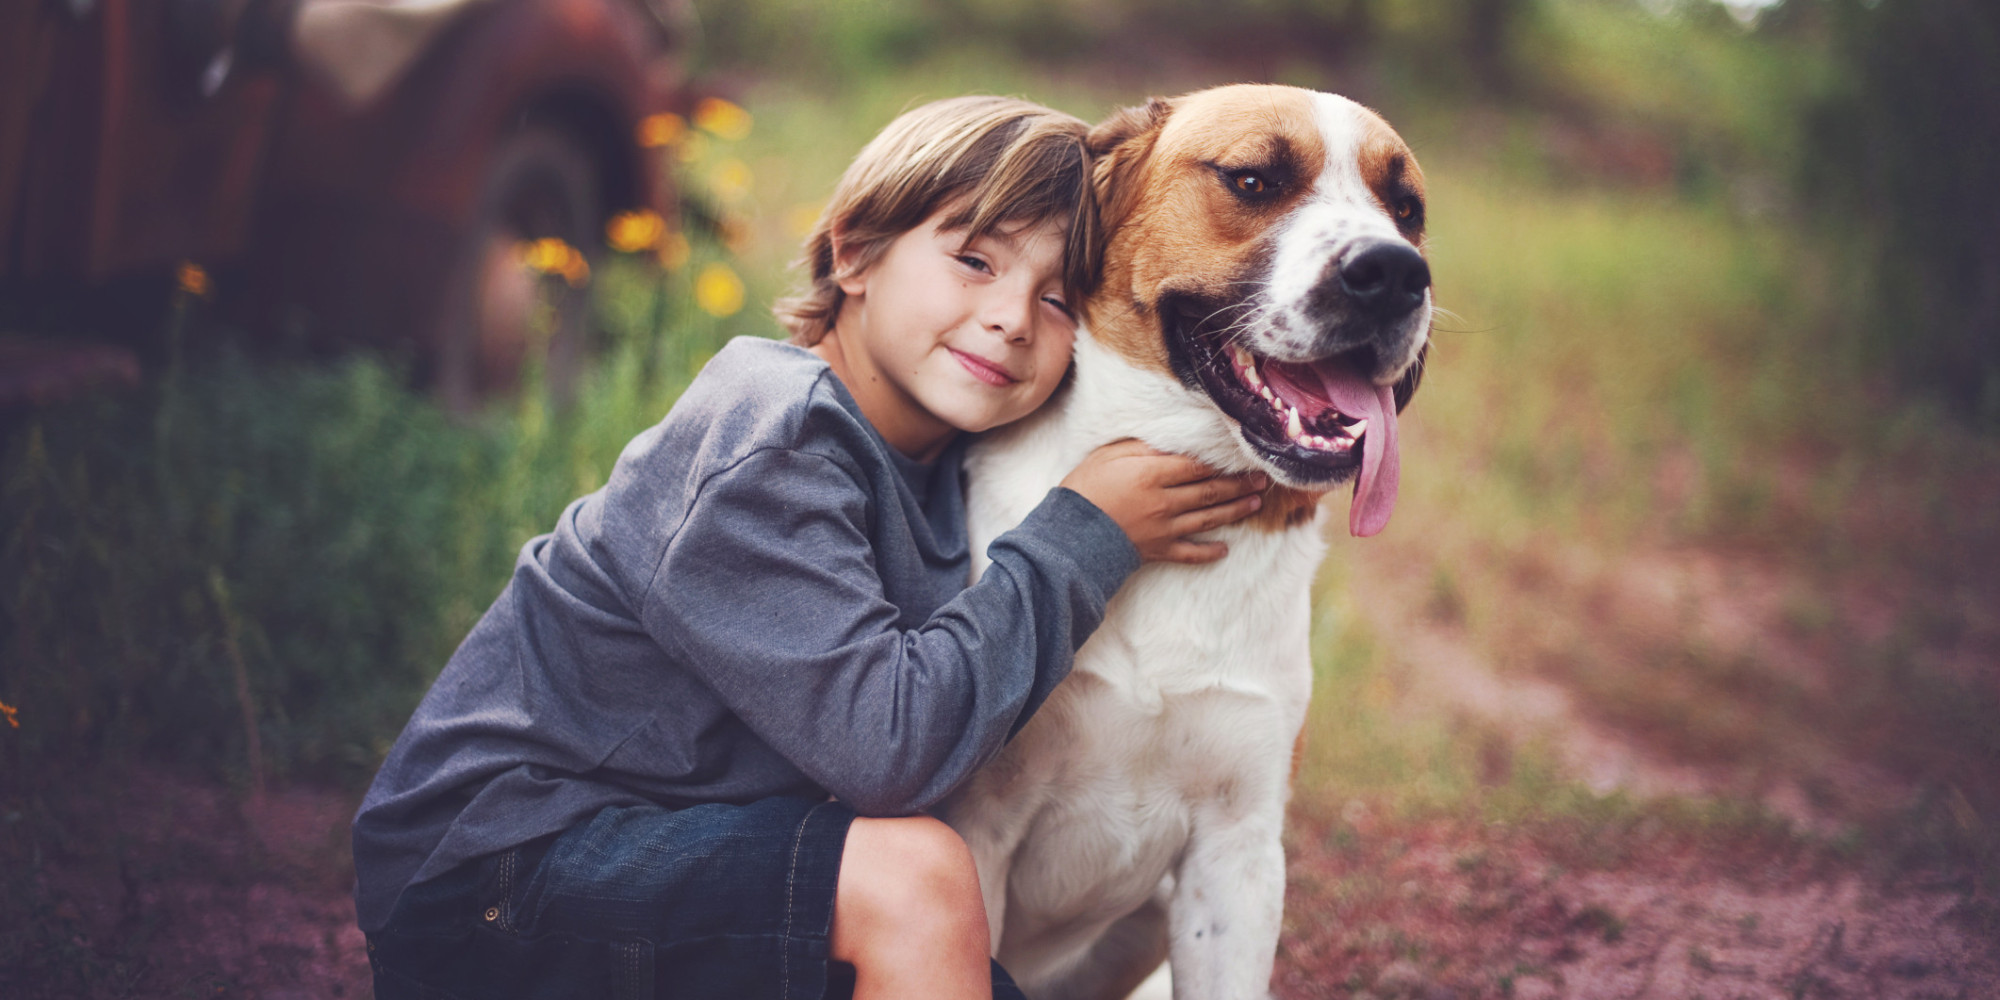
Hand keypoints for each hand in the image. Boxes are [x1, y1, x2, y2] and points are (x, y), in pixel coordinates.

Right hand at [1060, 439, 1267, 563]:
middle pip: (1210, 491)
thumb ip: (1143, 449)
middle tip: (1262, 479)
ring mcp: (1164, 528)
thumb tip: (1172, 445)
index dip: (1223, 462)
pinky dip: (1208, 553)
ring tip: (1255, 504)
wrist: (1069, 534)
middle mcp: (1165, 501)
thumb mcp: (1109, 455)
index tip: (1243, 457)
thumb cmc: (1084, 487)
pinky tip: (1224, 550)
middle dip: (1239, 485)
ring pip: (1208, 519)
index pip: (1199, 466)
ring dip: (1234, 511)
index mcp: (1154, 473)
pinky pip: (1189, 553)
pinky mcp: (1158, 550)